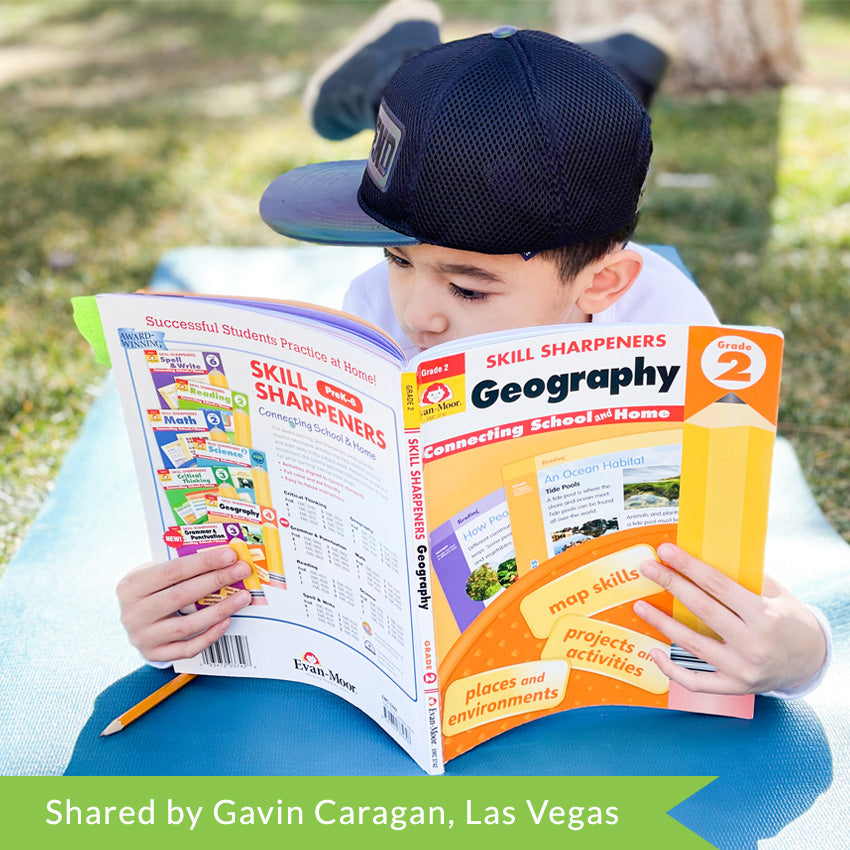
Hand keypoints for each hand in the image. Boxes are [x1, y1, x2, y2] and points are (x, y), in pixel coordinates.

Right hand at [117, 546, 252, 662]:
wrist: (132, 619)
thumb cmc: (153, 589)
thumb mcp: (154, 573)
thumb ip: (180, 566)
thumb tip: (224, 557)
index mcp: (131, 586)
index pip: (172, 571)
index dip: (204, 562)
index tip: (230, 555)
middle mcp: (133, 614)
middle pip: (181, 596)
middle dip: (216, 581)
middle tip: (242, 571)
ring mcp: (143, 637)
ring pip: (187, 625)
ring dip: (219, 610)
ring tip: (243, 597)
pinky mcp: (155, 655)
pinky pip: (188, 649)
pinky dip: (210, 635)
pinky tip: (227, 621)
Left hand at [633, 543, 827, 695]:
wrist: (811, 661)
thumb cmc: (789, 619)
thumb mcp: (776, 594)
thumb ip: (744, 578)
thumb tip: (705, 554)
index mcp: (765, 615)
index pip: (718, 585)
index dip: (689, 566)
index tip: (667, 551)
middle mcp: (754, 643)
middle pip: (702, 609)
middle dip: (671, 584)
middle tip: (648, 568)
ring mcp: (743, 668)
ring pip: (692, 644)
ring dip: (662, 622)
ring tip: (640, 606)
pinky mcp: (735, 687)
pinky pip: (697, 681)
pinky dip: (672, 669)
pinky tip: (655, 652)